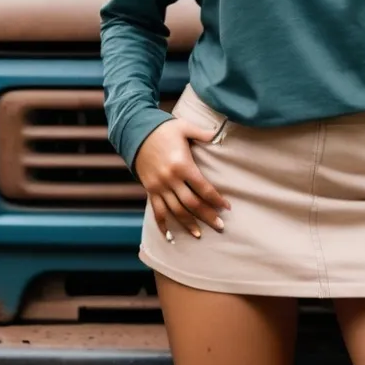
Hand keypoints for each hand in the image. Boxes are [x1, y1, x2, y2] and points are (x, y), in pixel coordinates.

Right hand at [133, 118, 231, 240]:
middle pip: (192, 203)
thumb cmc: (164, 129)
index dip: (216, 199)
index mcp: (182, 165)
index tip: (227, 207)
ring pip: (175, 211)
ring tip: (199, 235)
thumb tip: (218, 134)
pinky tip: (169, 236)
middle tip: (220, 226)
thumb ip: (202, 133)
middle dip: (207, 216)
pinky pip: (156, 211)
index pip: (203, 188)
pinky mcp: (150, 190)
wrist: (137, 133)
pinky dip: (163, 224)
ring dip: (188, 224)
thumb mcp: (184, 127)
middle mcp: (170, 179)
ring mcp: (159, 186)